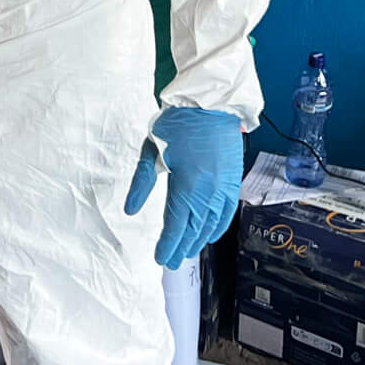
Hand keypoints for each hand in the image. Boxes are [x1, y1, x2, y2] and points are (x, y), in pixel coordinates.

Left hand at [124, 107, 243, 268]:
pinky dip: (218, 227)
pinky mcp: (234, 182)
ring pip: (211, 225)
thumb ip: (142, 182)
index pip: (175, 226)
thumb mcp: (152, 149)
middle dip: (180, 248)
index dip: (167, 245)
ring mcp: (224, 189)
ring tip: (186, 252)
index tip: (160, 258)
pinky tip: (210, 235)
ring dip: (198, 241)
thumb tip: (130, 209)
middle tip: (169, 261)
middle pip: (193, 230)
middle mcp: (208, 193)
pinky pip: (227, 213)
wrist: (211, 104)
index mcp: (186, 186)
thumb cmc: (178, 123)